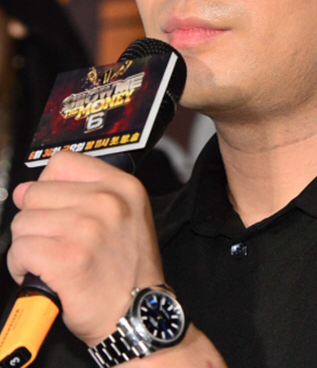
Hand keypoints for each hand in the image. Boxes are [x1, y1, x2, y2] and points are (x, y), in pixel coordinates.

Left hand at [8, 150, 163, 345]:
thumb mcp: (126, 214)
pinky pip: (19, 250)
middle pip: (36, 193)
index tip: (54, 205)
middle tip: (51, 240)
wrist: (137, 313)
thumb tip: (27, 190)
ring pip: (23, 222)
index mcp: (122, 186)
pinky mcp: (67, 259)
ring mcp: (87, 229)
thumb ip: (86, 192)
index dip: (49, 185)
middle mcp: (106, 202)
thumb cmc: (128, 268)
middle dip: (34, 219)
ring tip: (47, 259)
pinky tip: (40, 273)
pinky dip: (20, 266)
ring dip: (26, 244)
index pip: (62, 163)